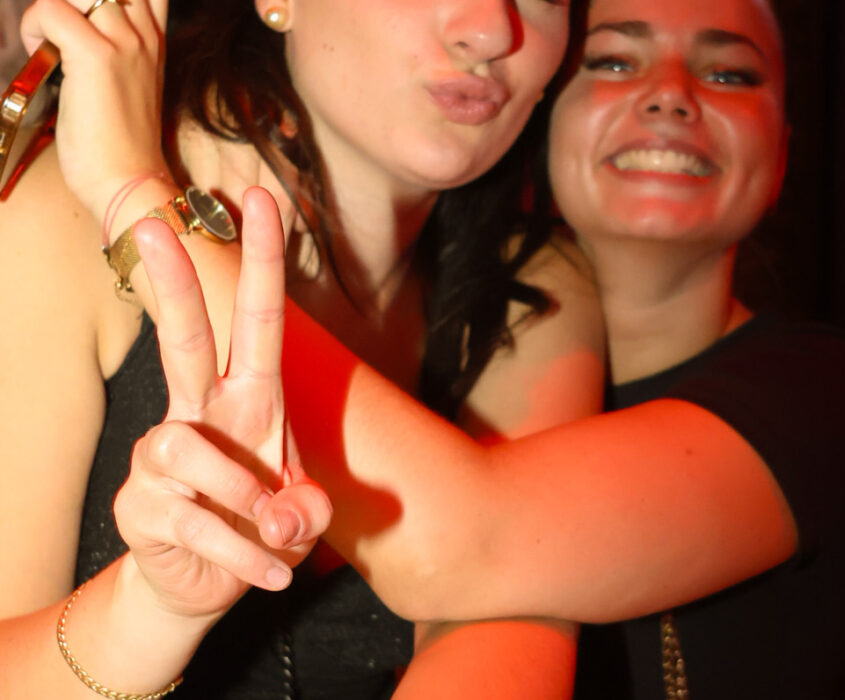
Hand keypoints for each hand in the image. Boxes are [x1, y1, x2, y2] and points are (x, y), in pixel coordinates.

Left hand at [19, 0, 169, 222]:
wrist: (129, 181)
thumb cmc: (120, 145)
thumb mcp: (128, 87)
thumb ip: (114, 53)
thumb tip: (70, 35)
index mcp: (155, 41)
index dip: (102, 1)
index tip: (80, 23)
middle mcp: (144, 36)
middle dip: (75, 1)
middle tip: (60, 28)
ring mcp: (123, 44)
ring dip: (53, 8)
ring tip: (48, 39)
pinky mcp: (95, 57)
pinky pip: (50, 10)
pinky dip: (35, 26)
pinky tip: (41, 55)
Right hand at [114, 187, 330, 618]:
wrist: (208, 585)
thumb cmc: (260, 524)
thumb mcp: (302, 513)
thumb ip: (306, 509)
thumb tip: (281, 515)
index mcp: (247, 399)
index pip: (254, 320)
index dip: (259, 261)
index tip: (259, 198)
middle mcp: (198, 414)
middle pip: (182, 338)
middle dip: (170, 281)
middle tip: (154, 222)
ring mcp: (159, 455)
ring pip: (189, 450)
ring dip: (243, 499)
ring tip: (273, 538)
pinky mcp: (138, 504)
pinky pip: (195, 523)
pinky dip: (243, 555)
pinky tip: (267, 576)